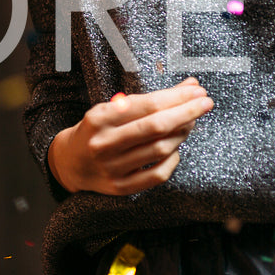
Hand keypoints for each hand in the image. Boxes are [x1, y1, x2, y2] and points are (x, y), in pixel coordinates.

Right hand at [48, 79, 213, 196]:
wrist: (69, 162)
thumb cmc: (96, 131)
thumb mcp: (111, 109)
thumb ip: (148, 100)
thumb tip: (189, 87)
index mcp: (99, 119)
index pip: (146, 105)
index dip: (176, 97)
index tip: (197, 91)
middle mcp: (103, 143)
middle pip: (156, 127)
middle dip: (187, 112)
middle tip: (206, 103)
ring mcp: (111, 168)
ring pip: (160, 150)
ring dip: (182, 134)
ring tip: (190, 123)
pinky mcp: (120, 187)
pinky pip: (157, 174)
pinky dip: (173, 159)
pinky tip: (175, 148)